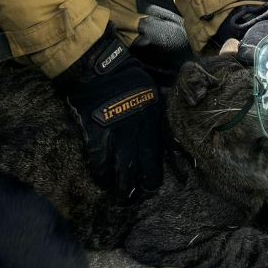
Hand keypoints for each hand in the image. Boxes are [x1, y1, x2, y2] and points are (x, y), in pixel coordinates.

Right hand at [56, 25, 167, 201]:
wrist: (98, 69)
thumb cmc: (129, 80)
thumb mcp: (153, 96)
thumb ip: (160, 121)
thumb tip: (172, 147)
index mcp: (152, 119)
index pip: (157, 156)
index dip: (154, 176)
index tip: (151, 187)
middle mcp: (136, 130)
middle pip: (139, 168)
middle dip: (137, 188)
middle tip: (134, 198)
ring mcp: (115, 133)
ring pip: (120, 169)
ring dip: (119, 187)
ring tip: (119, 197)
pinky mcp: (96, 134)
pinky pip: (99, 162)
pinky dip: (100, 175)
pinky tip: (101, 181)